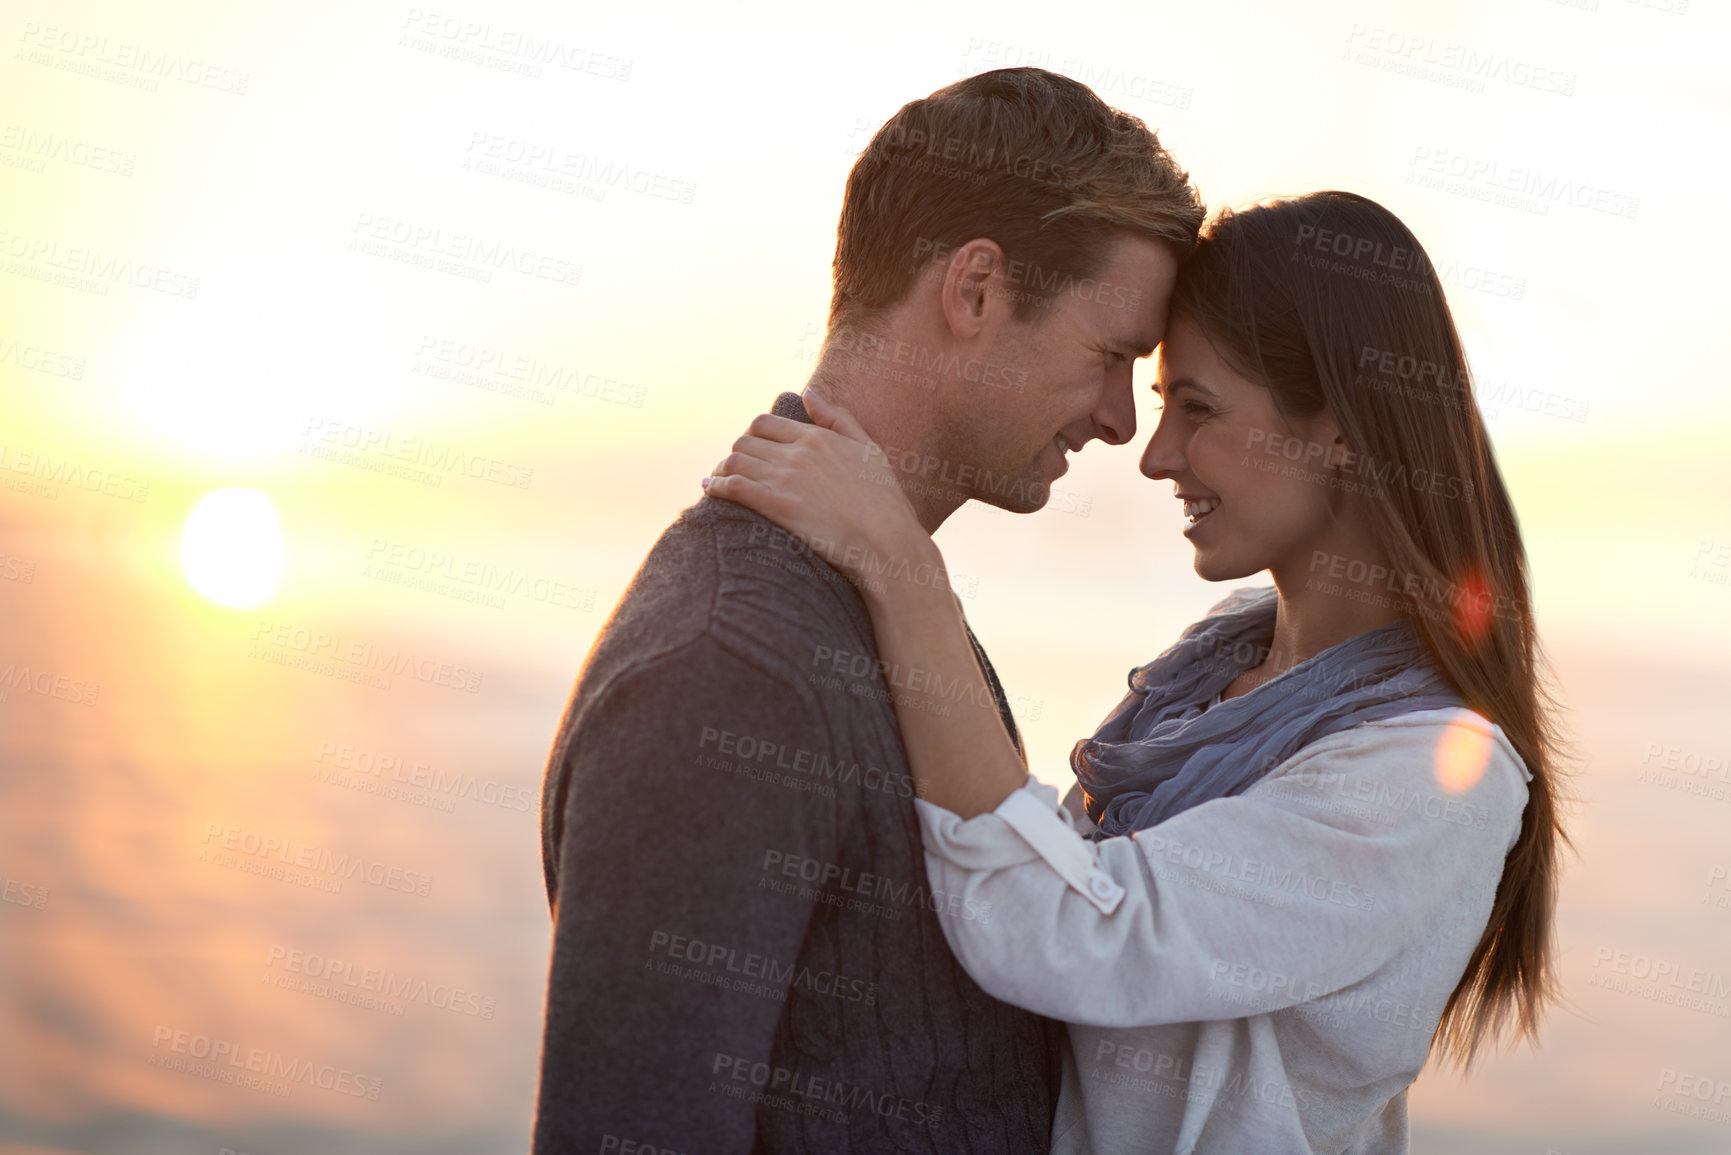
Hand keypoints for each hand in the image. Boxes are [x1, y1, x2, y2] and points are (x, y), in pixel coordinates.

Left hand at [702, 393, 945, 603]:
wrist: (887, 541)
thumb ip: (837, 418)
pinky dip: (716, 485)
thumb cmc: (883, 501)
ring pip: (736, 461)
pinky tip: (710, 490)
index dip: (751, 437)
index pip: (765, 424)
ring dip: (722, 470)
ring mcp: (787, 478)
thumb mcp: (867, 449)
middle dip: (735, 454)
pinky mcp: (777, 505)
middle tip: (732, 470)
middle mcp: (798, 452)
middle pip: (745, 441)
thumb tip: (808, 393)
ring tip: (717, 480)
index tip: (749, 452)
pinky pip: (734, 486)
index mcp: (817, 437)